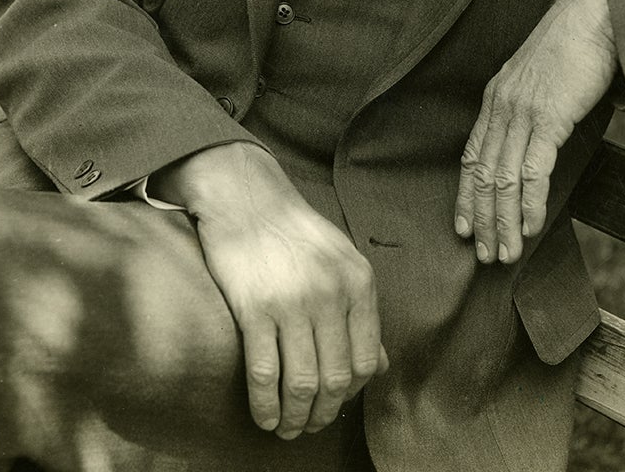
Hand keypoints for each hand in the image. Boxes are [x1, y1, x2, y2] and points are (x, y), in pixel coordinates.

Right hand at [152, 142, 387, 439]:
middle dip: (322, 414)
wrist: (246, 196)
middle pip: (335, 380)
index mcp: (358, 282)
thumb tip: (378, 366)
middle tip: (309, 426)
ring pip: (302, 384)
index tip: (334, 402)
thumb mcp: (342, 260)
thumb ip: (360, 311)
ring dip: (295, 419)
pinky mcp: (255, 308)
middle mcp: (331, 294)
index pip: (366, 360)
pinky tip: (263, 416)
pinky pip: (264, 374)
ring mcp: (293, 302)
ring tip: (286, 427)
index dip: (350, 393)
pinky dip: (265, 406)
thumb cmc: (294, 230)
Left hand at [454, 0, 616, 264]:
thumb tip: (537, 139)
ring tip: (507, 252)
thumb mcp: (541, 78)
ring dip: (505, 221)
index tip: (463, 227)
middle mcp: (501, 106)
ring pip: (503, 179)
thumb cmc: (575, 44)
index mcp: (496, 98)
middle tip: (485, 256)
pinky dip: (530, 203)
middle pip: (482, 175)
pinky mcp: (548, 117)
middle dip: (483, 219)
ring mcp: (523, 112)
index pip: (472, 157)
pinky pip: (532, 170)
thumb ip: (533, 108)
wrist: (595, 14)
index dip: (466, 195)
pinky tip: (532, 225)